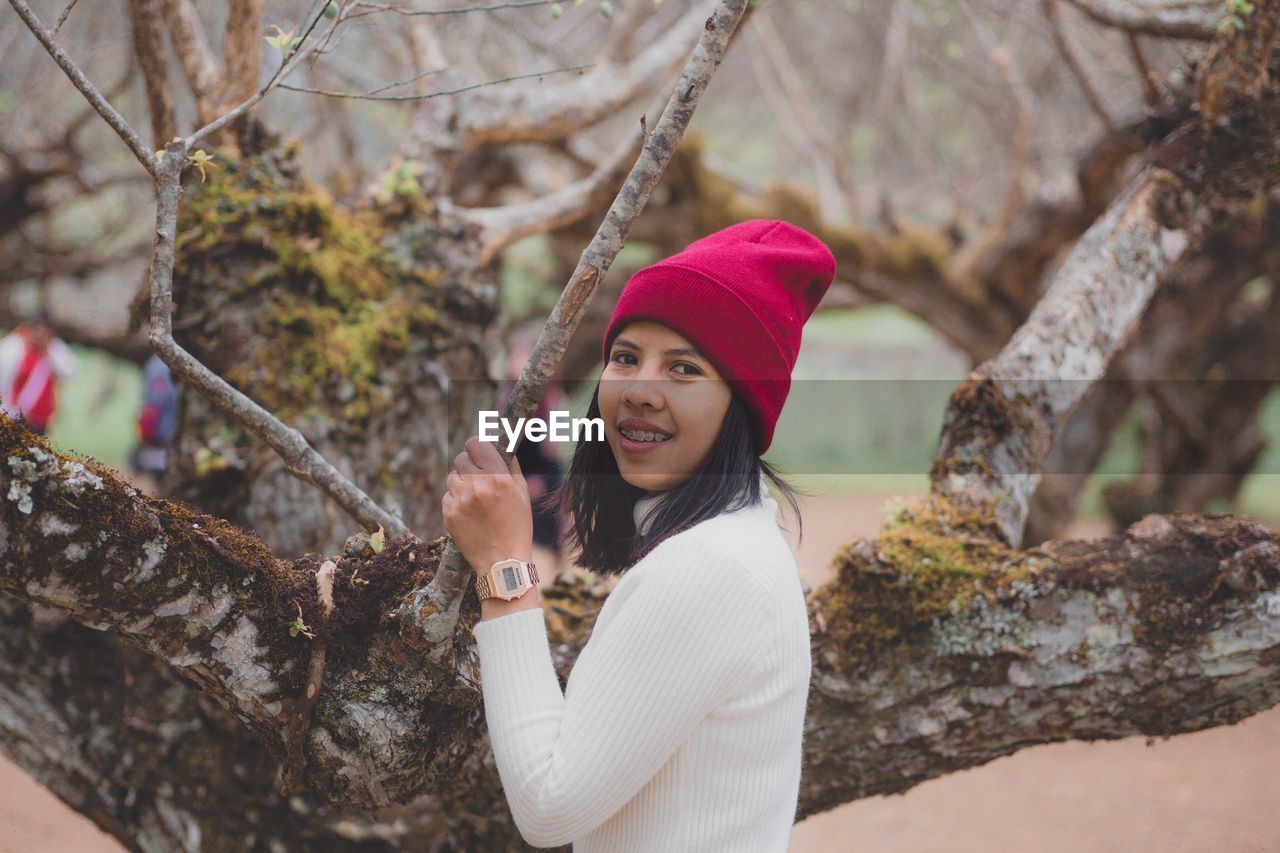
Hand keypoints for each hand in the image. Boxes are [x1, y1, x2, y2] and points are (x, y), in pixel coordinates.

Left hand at [442, 436, 533, 575]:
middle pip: (460, 458)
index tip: (479, 453)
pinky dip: (456, 501)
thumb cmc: (517, 526)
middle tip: (479, 479)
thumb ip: (510, 465)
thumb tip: (501, 444)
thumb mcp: (521, 493)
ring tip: (475, 500)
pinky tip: (469, 514)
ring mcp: (461, 500)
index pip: (475, 443)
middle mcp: (477, 485)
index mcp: (498, 477)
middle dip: (469, 466)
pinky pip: (447, 497)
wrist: (503, 561)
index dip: (476, 447)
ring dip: (461, 484)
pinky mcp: (449, 514)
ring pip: (452, 477)